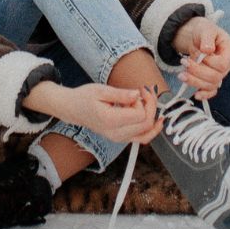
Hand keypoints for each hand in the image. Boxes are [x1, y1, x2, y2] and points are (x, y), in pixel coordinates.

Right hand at [23, 81, 161, 144]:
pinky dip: (151, 129)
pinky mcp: (121, 138)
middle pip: (146, 124)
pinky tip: (156, 119)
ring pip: (147, 134)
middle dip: (151, 106)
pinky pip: (141, 138)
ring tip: (149, 102)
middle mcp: (116, 134)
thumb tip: (138, 95)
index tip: (139, 90)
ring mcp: (119, 138)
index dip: (144, 101)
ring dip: (153, 116)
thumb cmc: (84, 98)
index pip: (140, 115)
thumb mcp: (101, 90)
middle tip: (145, 91)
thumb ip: (121, 94)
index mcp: (110, 121)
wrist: (73, 109)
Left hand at [171, 16, 229, 99]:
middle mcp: (228, 64)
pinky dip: (204, 94)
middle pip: (216, 77)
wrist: (198, 37)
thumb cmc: (204, 31)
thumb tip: (207, 50)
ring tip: (181, 74)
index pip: (222, 64)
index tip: (198, 53)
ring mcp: (221, 74)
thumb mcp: (205, 29)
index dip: (208, 62)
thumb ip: (207, 38)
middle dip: (197, 71)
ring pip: (211, 85)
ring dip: (195, 81)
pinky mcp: (212, 80)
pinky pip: (211, 91)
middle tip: (184, 62)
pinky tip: (195, 94)